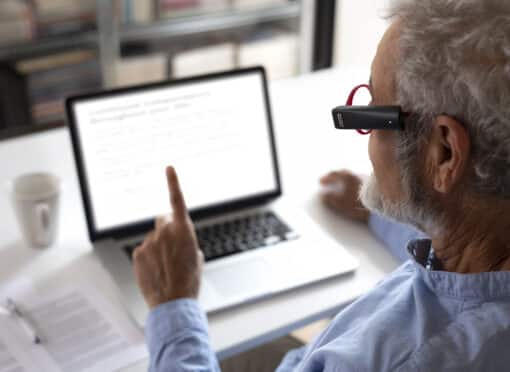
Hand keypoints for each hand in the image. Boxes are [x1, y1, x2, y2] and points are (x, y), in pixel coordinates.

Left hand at [133, 166, 202, 307]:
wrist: (173, 301)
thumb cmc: (189, 281)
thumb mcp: (196, 258)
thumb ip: (188, 243)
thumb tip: (180, 242)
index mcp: (184, 230)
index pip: (177, 200)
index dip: (173, 182)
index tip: (169, 168)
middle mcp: (165, 231)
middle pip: (163, 220)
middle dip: (167, 229)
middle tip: (172, 248)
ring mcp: (149, 241)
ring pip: (153, 237)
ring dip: (158, 246)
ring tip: (165, 266)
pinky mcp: (138, 253)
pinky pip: (143, 249)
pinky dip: (148, 257)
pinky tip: (155, 270)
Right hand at [320, 170, 368, 222]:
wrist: (381, 207)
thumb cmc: (360, 205)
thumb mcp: (342, 204)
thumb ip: (331, 199)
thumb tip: (323, 196)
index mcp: (347, 177)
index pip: (334, 174)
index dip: (326, 178)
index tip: (320, 182)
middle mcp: (356, 175)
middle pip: (342, 173)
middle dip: (334, 177)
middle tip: (328, 181)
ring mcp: (364, 179)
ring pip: (351, 176)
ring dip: (343, 179)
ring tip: (339, 185)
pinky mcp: (370, 185)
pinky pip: (357, 181)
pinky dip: (351, 183)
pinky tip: (351, 189)